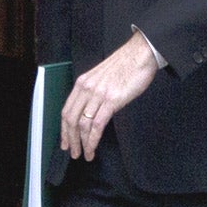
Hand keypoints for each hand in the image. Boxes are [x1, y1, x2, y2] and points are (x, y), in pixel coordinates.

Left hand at [60, 32, 158, 160]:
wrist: (141, 53)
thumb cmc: (127, 63)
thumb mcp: (102, 76)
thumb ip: (94, 91)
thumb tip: (91, 109)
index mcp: (83, 82)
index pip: (66, 110)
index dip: (64, 129)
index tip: (65, 141)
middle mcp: (87, 88)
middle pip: (71, 119)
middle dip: (70, 140)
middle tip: (73, 152)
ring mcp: (99, 94)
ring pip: (83, 124)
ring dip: (82, 143)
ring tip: (85, 154)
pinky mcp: (112, 100)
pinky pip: (97, 125)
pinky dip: (93, 140)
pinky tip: (93, 147)